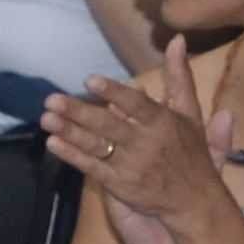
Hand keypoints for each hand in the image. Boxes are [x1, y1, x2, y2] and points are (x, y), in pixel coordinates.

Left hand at [41, 38, 233, 243]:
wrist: (197, 203)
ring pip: (97, 146)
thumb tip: (177, 40)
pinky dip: (72, 156)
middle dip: (80, 113)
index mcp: (163, 123)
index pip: (136, 105)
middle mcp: (146, 144)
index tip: (90, 81)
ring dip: (70, 132)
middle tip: (52, 99)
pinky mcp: (119, 185)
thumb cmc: (192, 153)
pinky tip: (53, 144)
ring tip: (46, 118)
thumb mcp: (191, 113)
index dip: (114, 94)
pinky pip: (92, 168)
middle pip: (109, 126)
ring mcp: (131, 166)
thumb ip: (181, 77)